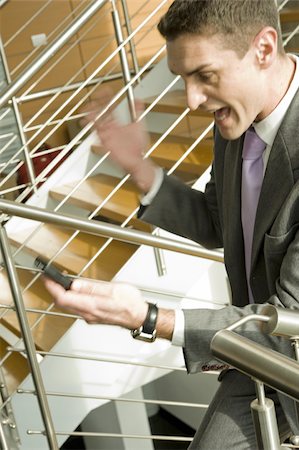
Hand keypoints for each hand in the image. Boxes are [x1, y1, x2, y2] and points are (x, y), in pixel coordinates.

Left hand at [44, 277, 175, 339]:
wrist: (140, 317)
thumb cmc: (131, 304)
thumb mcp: (113, 289)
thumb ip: (92, 287)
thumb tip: (75, 284)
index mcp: (92, 305)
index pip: (64, 298)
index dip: (53, 288)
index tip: (47, 278)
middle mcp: (88, 314)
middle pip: (63, 304)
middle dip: (54, 290)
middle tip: (50, 279)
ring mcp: (90, 317)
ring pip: (68, 307)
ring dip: (61, 295)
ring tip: (59, 283)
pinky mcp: (93, 317)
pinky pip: (76, 308)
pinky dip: (70, 299)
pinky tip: (73, 291)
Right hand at [83, 88, 156, 192]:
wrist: (137, 160)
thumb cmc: (138, 145)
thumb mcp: (139, 125)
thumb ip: (138, 112)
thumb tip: (138, 99)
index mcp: (117, 123)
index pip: (110, 108)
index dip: (107, 99)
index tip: (105, 91)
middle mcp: (111, 128)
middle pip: (101, 114)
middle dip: (95, 106)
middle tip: (92, 99)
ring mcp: (108, 136)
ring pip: (97, 124)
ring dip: (91, 118)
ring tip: (86, 111)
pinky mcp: (107, 144)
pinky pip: (98, 136)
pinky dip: (95, 130)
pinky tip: (90, 125)